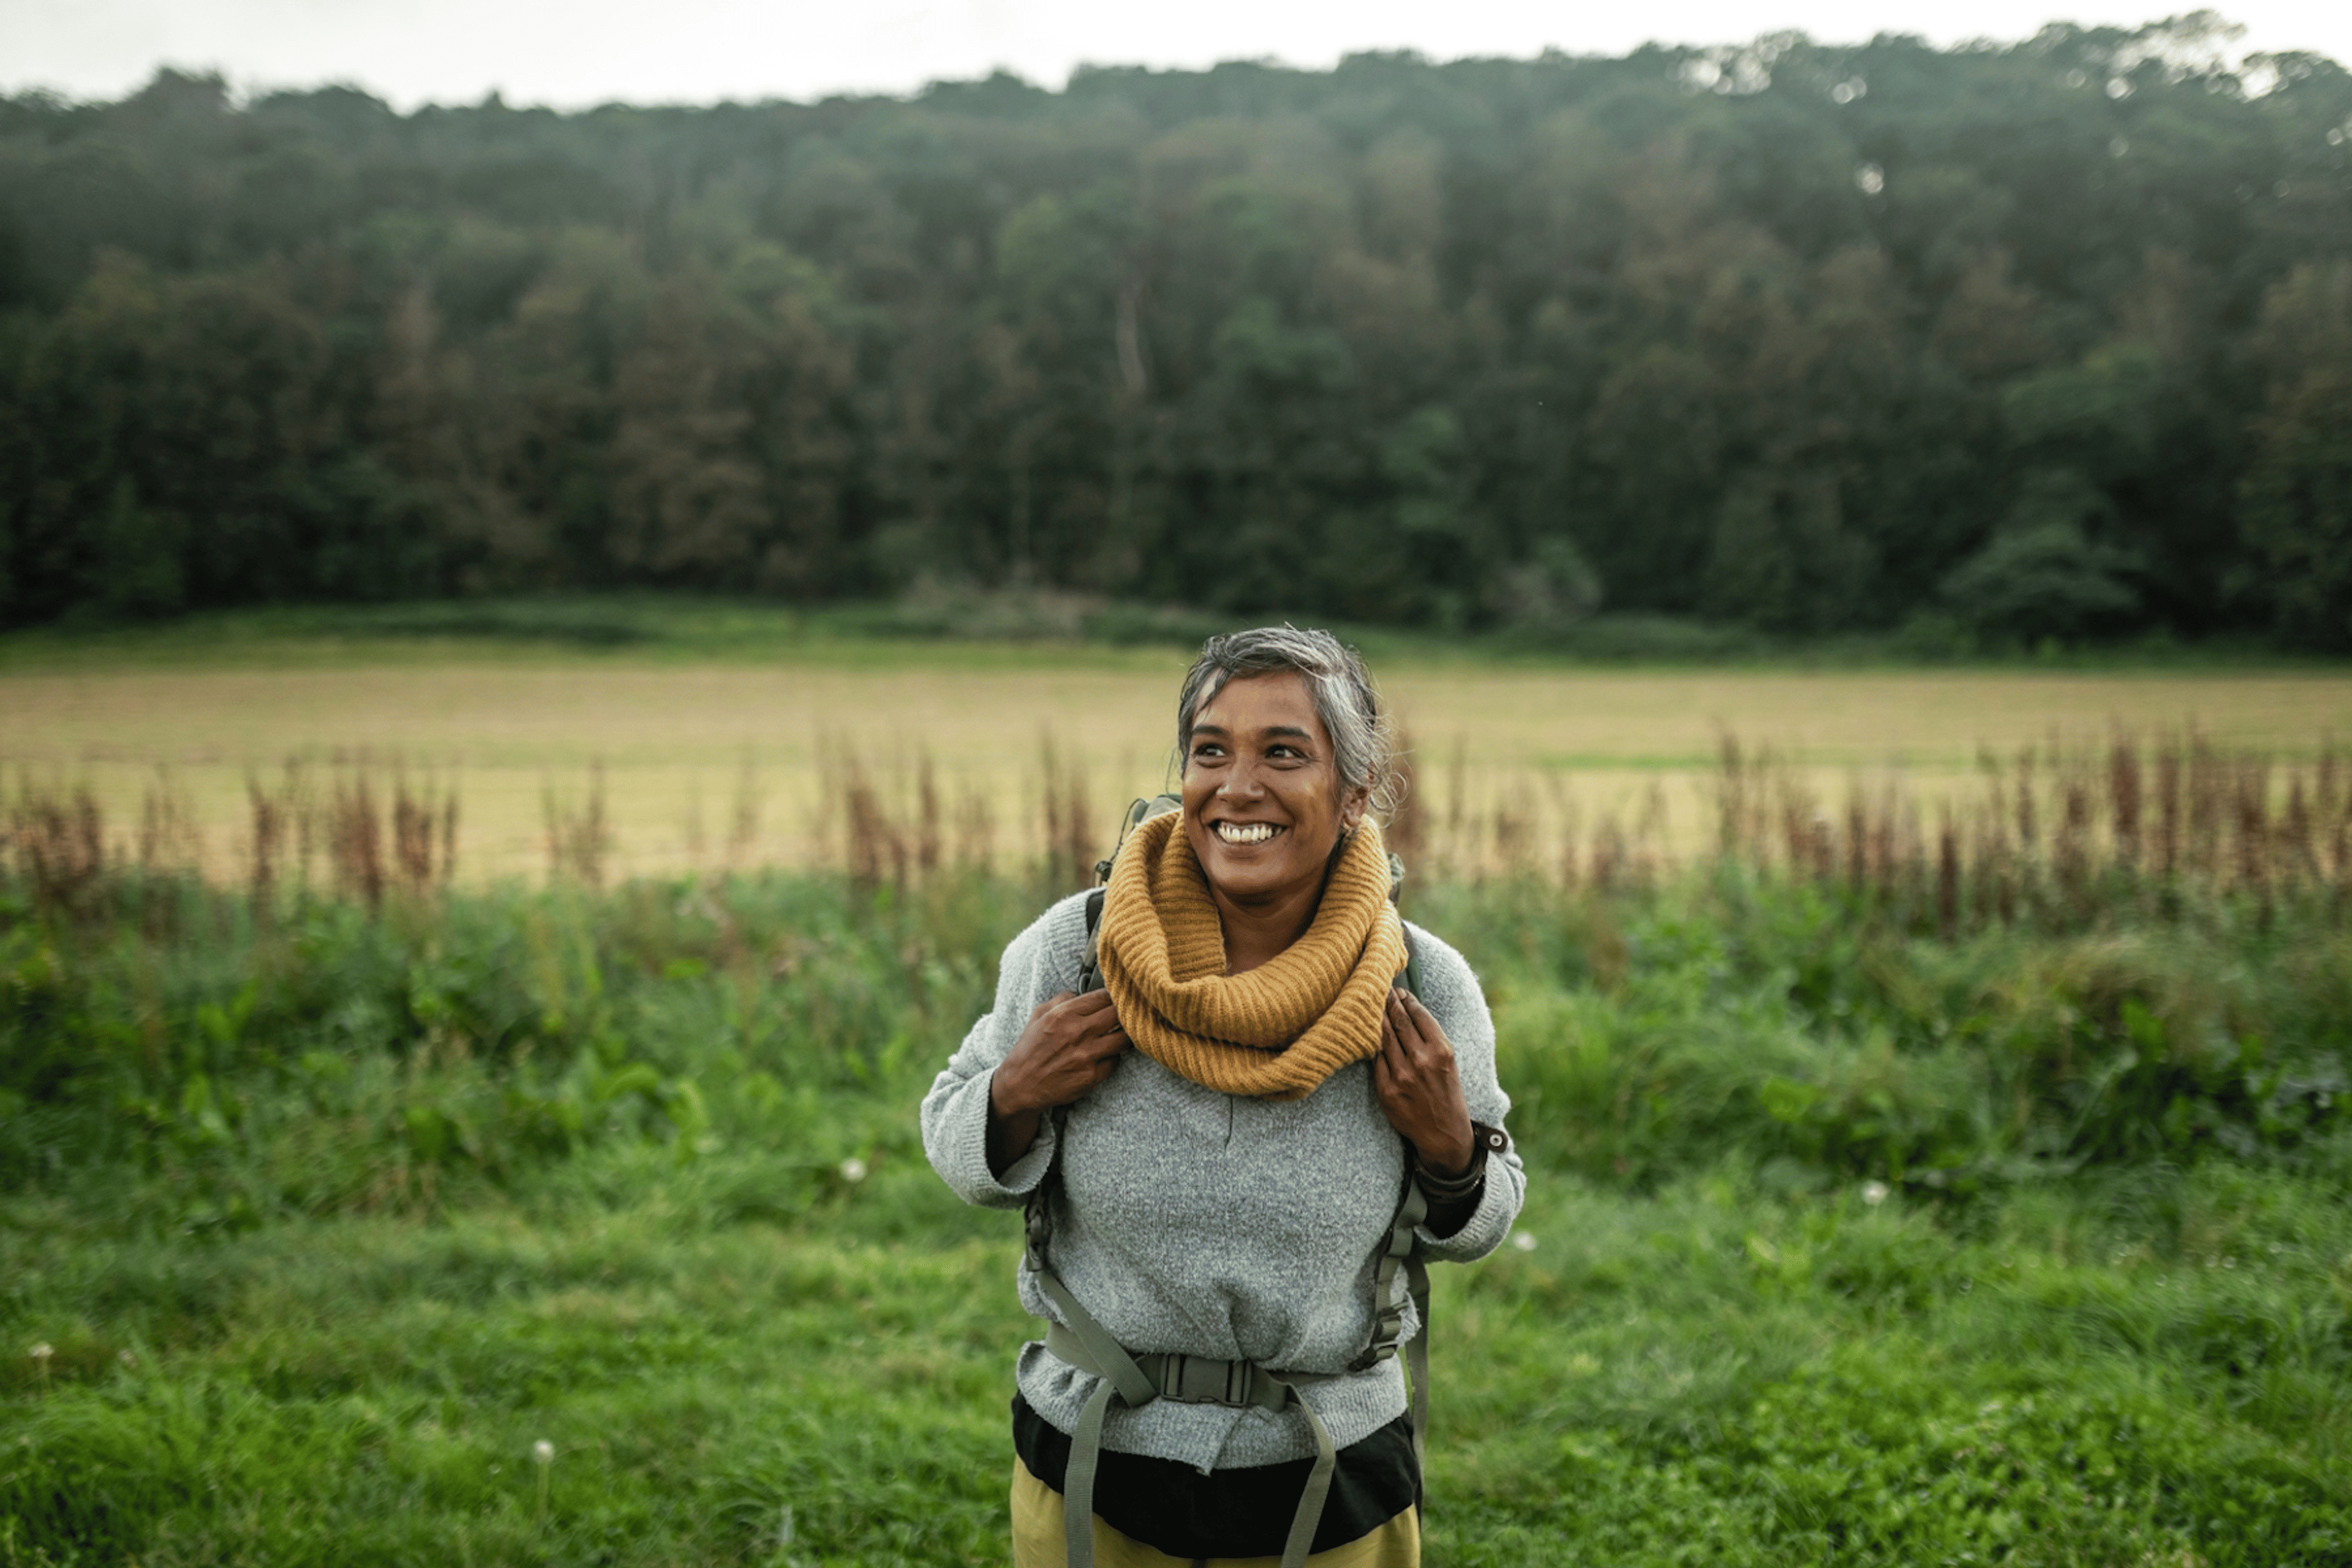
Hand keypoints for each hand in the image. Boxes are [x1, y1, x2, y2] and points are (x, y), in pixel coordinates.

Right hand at [987, 990, 1128, 1172]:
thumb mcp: (1039, 1015)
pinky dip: (1113, 1058)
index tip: (1117, 999)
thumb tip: (1082, 992)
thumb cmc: (1030, 1049)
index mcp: (1064, 1014)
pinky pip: (1116, 1062)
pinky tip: (1104, 1056)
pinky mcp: (1091, 1077)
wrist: (1020, 1085)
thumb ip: (1062, 999)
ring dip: (1124, 1036)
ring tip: (1119, 1036)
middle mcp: (1077, 1033)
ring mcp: (1086, 1056)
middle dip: (1124, 1014)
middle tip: (1124, 1016)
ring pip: (1124, 1039)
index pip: (1104, 996)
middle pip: (1119, 1014)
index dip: (1114, 996)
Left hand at [1373, 988, 1474, 1177]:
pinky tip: (1369, 1033)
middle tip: (1381, 990)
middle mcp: (1422, 1061)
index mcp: (1442, 1052)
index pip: (1420, 1016)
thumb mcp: (1449, 1063)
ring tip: (1372, 1005)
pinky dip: (1373, 1044)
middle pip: (1399, 1022)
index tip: (1400, 991)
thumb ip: (1431, 1039)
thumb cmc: (1446, 1093)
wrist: (1443, 1133)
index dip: (1407, 1000)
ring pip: (1384, 1037)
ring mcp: (1402, 1076)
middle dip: (1389, 1003)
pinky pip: (1375, 1060)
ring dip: (1378, 1018)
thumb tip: (1409, 1011)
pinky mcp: (1386, 1090)